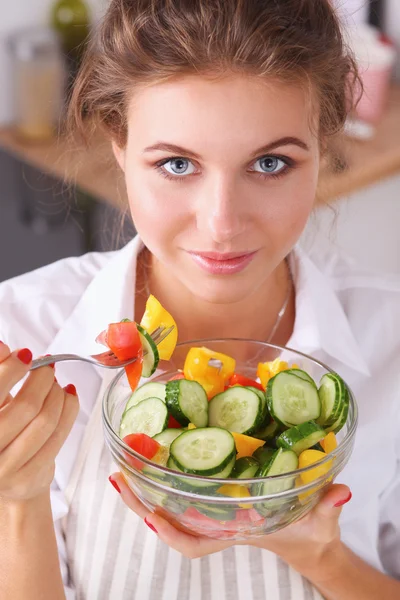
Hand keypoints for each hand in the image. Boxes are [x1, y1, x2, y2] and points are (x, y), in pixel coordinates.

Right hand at [0, 342, 78, 502]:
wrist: (3, 477)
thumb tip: (2, 347)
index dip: (12, 369)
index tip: (26, 355)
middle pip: (26, 406)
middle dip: (43, 380)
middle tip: (47, 368)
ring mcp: (4, 469)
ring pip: (46, 421)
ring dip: (57, 395)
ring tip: (56, 385)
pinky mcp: (27, 478)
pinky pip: (58, 437)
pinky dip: (69, 411)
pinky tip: (68, 397)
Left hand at [110, 471, 350, 568]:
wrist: (307, 536)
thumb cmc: (310, 530)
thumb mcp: (321, 519)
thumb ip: (328, 506)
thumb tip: (339, 492)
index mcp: (237, 528)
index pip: (200, 543)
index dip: (174, 533)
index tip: (153, 519)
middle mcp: (220, 519)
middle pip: (173, 521)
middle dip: (144, 504)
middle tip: (120, 479)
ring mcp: (217, 507)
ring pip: (174, 504)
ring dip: (147, 489)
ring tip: (123, 466)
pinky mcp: (221, 492)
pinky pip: (187, 488)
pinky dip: (167, 475)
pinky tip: (155, 453)